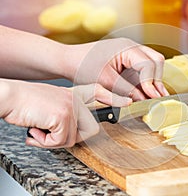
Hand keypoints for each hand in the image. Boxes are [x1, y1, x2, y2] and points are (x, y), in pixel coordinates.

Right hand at [0, 79, 131, 147]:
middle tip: (50, 134)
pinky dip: (44, 142)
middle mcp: (76, 100)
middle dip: (69, 139)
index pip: (99, 93)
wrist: (9, 96)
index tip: (127, 102)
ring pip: (72, 139)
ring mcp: (71, 107)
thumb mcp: (52, 105)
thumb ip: (67, 115)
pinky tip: (35, 131)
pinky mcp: (63, 115)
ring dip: (52, 141)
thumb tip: (71, 133)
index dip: (114, 98)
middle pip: (90, 131)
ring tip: (38, 130)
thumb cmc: (26, 102)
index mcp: (74, 95)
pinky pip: (60, 141)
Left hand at [64, 38, 168, 100]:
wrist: (69, 60)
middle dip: (158, 80)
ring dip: (154, 80)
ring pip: (152, 64)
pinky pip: (143, 68)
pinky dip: (147, 80)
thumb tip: (144, 100)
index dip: (151, 82)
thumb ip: (127, 90)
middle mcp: (131, 47)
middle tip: (159, 98)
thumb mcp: (105, 81)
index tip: (152, 98)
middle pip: (156, 61)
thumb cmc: (83, 66)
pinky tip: (148, 92)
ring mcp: (130, 52)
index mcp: (126, 47)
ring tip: (156, 97)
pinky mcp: (128, 59)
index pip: (148, 64)